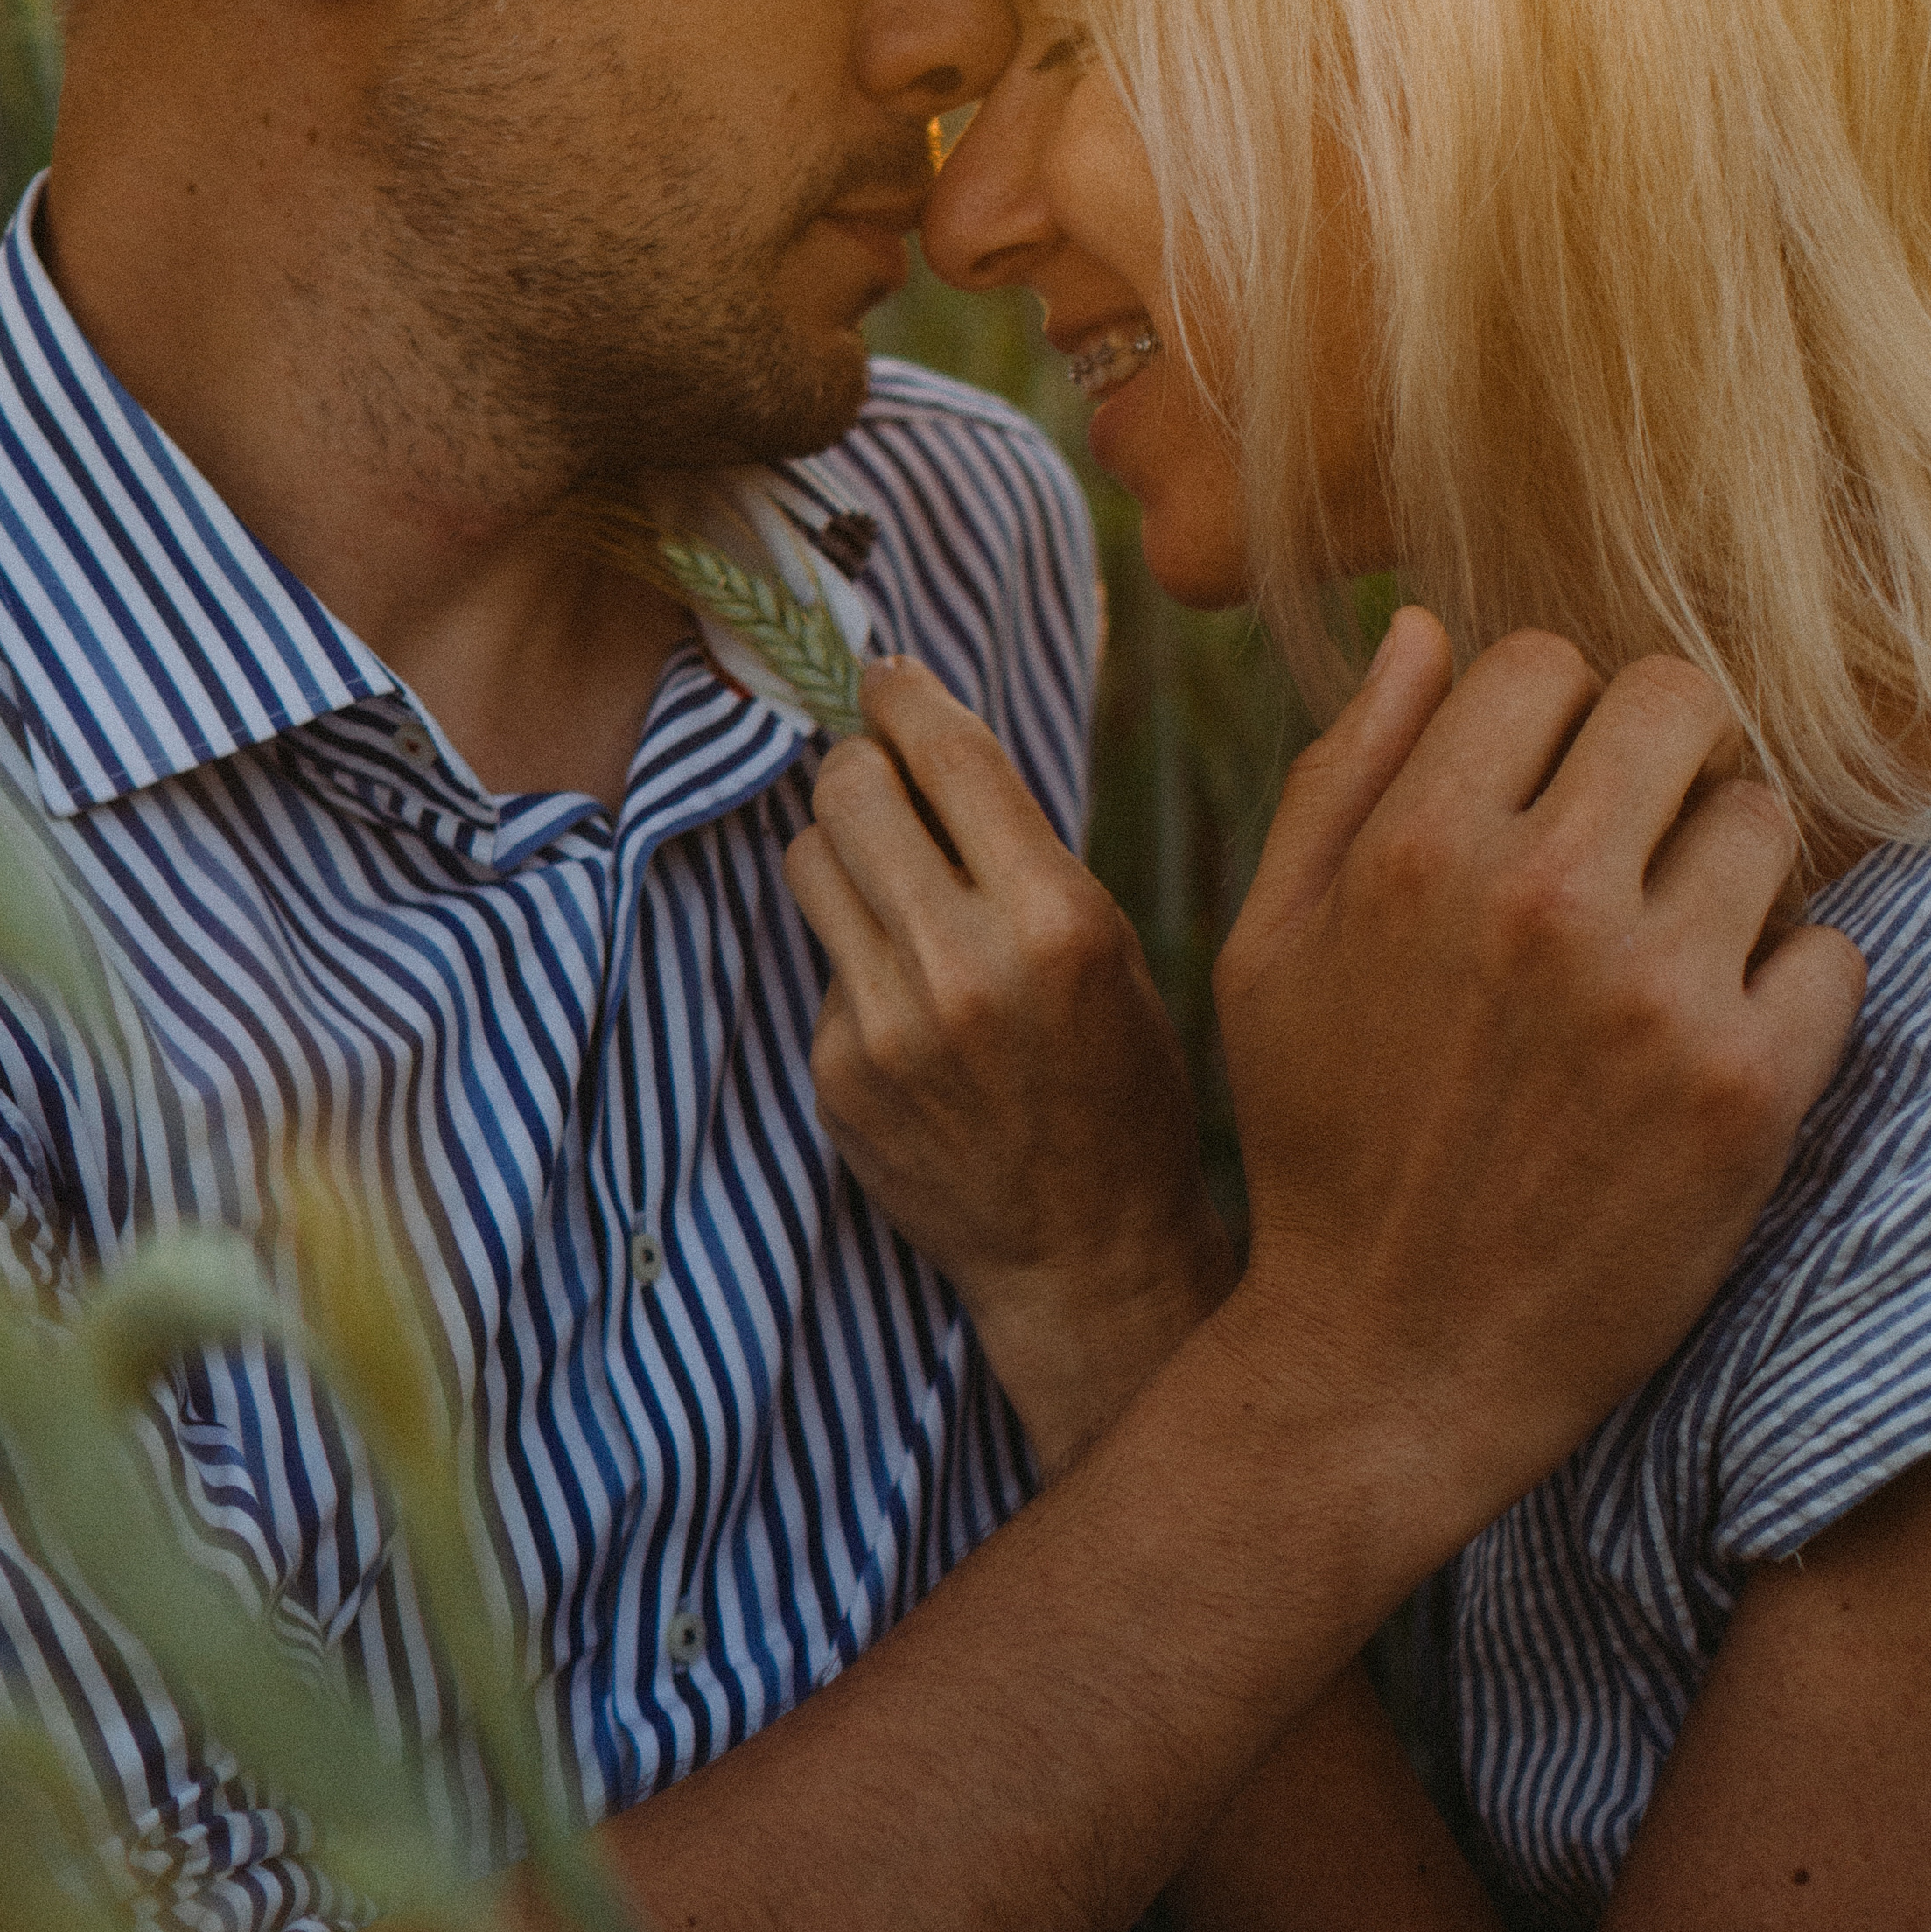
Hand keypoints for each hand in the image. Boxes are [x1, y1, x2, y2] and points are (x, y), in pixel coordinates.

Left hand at [783, 665, 1235, 1469]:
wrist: (1088, 1254)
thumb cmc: (1121, 1090)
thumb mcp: (1111, 951)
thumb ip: (1020, 852)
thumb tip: (923, 745)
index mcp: (1057, 919)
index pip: (947, 751)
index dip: (904, 694)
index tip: (888, 677)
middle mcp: (963, 966)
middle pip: (848, 788)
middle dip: (861, 767)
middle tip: (883, 778)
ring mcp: (888, 1027)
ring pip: (809, 861)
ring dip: (842, 849)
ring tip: (895, 885)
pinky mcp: (838, 1076)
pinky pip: (823, 964)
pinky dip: (858, 961)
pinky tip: (912, 1010)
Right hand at [1208, 612, 1865, 1556]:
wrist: (1391, 1361)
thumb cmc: (1323, 1145)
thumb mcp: (1270, 951)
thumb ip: (1342, 775)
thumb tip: (1425, 626)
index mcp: (1421, 847)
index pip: (1549, 662)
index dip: (1552, 722)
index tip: (1546, 797)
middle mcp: (1545, 899)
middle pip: (1682, 705)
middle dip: (1663, 764)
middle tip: (1635, 852)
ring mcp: (1657, 994)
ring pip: (1768, 819)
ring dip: (1731, 875)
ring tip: (1671, 958)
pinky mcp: (1748, 1091)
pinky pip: (1833, 955)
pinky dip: (1789, 992)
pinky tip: (1714, 1046)